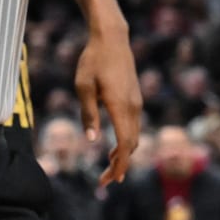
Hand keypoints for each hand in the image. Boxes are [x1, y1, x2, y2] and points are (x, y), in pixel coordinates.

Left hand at [75, 24, 141, 186]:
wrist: (112, 39)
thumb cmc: (92, 61)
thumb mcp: (83, 87)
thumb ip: (88, 114)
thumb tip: (91, 141)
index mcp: (120, 106)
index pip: (124, 145)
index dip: (119, 165)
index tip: (111, 180)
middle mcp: (133, 107)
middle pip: (132, 145)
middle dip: (120, 165)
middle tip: (104, 181)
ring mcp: (136, 102)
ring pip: (134, 136)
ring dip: (124, 154)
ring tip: (109, 168)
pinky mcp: (134, 98)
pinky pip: (133, 126)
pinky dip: (126, 141)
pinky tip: (115, 146)